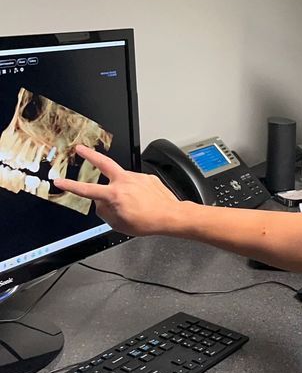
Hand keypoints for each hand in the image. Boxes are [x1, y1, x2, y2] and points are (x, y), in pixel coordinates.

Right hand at [54, 145, 180, 235]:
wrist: (170, 215)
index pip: (87, 189)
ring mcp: (137, 177)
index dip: (71, 185)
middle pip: (104, 163)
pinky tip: (141, 199)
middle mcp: (125, 182)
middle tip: (80, 148)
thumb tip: (100, 203)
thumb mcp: (118, 224)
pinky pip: (135, 182)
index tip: (60, 181)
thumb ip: (104, 212)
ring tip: (130, 202)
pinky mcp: (147, 177)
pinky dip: (134, 190)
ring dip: (120, 186)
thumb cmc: (147, 222)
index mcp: (115, 194)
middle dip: (90, 154)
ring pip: (122, 178)